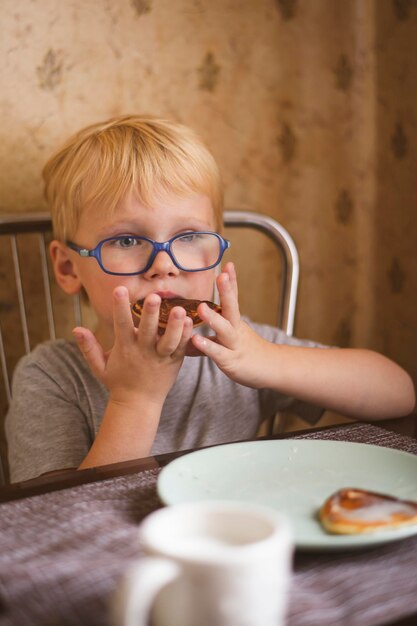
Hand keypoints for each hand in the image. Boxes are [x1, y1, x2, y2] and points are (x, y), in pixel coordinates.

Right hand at [73, 287, 192, 406]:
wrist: (138, 405)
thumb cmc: (118, 382)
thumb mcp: (100, 366)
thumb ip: (89, 347)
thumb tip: (75, 329)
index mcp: (125, 348)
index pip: (121, 324)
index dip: (120, 307)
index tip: (119, 289)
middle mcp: (143, 351)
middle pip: (148, 331)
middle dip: (151, 314)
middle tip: (154, 297)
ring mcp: (161, 357)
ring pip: (169, 341)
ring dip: (175, 325)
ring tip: (180, 310)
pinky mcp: (175, 362)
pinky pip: (181, 348)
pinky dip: (186, 335)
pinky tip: (191, 321)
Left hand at [191, 262, 269, 387]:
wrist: (271, 371)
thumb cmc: (247, 354)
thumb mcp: (230, 340)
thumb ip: (210, 336)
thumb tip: (189, 333)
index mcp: (235, 322)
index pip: (233, 298)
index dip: (231, 283)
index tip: (228, 264)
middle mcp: (236, 330)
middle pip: (232, 308)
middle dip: (227, 291)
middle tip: (221, 276)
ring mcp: (235, 345)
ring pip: (225, 329)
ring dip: (213, 318)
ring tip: (201, 307)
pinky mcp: (231, 361)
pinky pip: (218, 353)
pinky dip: (207, 346)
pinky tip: (195, 339)